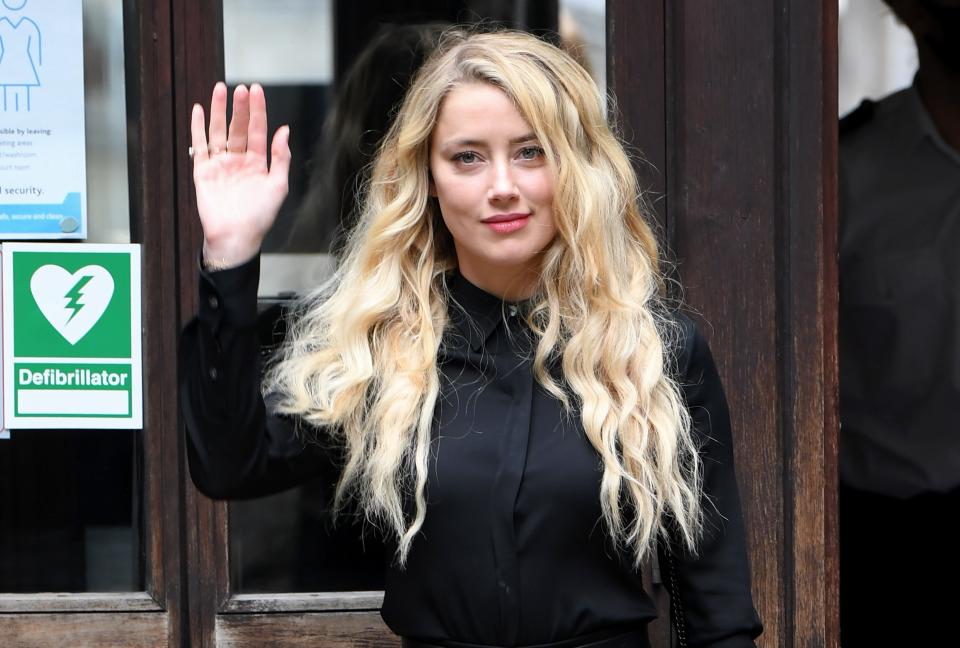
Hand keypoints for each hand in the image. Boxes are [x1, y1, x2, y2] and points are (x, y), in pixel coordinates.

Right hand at [191, 82, 290, 267]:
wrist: (235, 237)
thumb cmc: (259, 217)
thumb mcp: (278, 186)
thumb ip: (281, 158)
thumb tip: (284, 130)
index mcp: (258, 163)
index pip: (258, 131)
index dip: (258, 111)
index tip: (257, 90)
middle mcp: (239, 160)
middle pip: (238, 127)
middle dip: (240, 107)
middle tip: (241, 88)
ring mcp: (220, 164)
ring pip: (219, 131)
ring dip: (220, 111)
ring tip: (221, 89)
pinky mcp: (203, 171)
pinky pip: (200, 146)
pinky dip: (198, 128)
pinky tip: (199, 111)